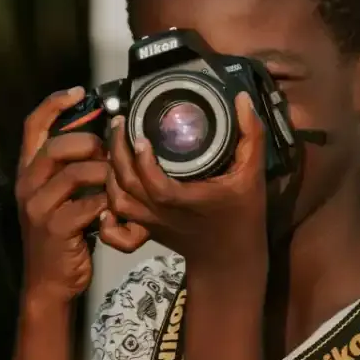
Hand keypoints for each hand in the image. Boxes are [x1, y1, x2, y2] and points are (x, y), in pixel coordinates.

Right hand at [15, 89, 110, 303]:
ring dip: (105, 176)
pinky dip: (108, 205)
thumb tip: (100, 140)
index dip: (55, 103)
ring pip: (78, 172)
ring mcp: (39, 206)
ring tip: (117, 186)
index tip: (79, 91)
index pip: (33, 126)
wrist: (49, 282)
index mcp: (27, 172)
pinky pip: (90, 203)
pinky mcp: (57, 227)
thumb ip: (67, 170)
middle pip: (59, 145)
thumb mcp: (56, 198)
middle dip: (91, 144)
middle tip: (110, 154)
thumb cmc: (60, 237)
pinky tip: (114, 212)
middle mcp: (27, 185)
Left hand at [103, 93, 268, 274]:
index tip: (140, 135)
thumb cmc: (242, 216)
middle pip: (126, 185)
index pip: (154, 183)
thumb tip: (243, 100)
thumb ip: (250, 136)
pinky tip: (109, 185)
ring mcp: (150, 223)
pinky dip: (107, 207)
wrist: (230, 260)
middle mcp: (161, 213)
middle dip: (117, 152)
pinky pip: (116, 222)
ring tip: (114, 143)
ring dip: (110, 172)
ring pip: (117, 200)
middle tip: (119, 123)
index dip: (142, 161)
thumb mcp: (252, 175)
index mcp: (184, 200)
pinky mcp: (146, 229)